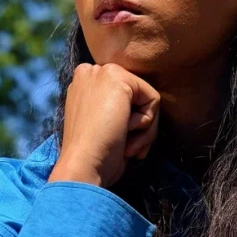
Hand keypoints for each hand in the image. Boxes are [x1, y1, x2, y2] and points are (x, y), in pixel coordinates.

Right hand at [48, 62, 161, 187]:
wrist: (83, 164)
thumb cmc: (92, 155)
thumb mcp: (100, 126)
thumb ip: (113, 111)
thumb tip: (136, 114)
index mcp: (83, 84)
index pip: (124, 98)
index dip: (129, 124)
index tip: (123, 145)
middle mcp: (91, 72)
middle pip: (137, 97)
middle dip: (140, 128)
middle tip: (128, 148)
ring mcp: (104, 73)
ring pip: (147, 100)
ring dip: (143, 131)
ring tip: (125, 144)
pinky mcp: (119, 78)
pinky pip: (153, 100)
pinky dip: (147, 125)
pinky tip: (125, 133)